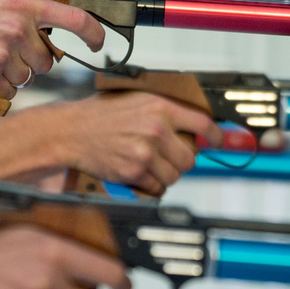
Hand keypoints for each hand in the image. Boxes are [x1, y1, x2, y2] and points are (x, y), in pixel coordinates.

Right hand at [0, 0, 104, 97]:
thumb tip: (59, 3)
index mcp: (23, 1)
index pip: (76, 20)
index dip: (94, 34)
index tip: (98, 43)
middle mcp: (17, 27)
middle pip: (49, 60)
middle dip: (33, 58)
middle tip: (6, 46)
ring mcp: (2, 54)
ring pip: (29, 77)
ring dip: (14, 72)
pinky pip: (9, 92)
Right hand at [30, 93, 223, 195]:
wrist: (72, 131)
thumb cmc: (101, 115)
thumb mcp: (136, 100)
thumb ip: (164, 112)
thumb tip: (192, 126)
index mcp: (160, 108)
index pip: (203, 124)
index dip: (216, 136)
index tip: (217, 142)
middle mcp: (156, 129)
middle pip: (190, 158)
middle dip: (182, 161)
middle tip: (169, 157)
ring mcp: (146, 152)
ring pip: (174, 175)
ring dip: (165, 174)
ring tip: (149, 164)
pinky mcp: (134, 171)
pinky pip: (157, 188)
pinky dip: (150, 185)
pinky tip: (138, 173)